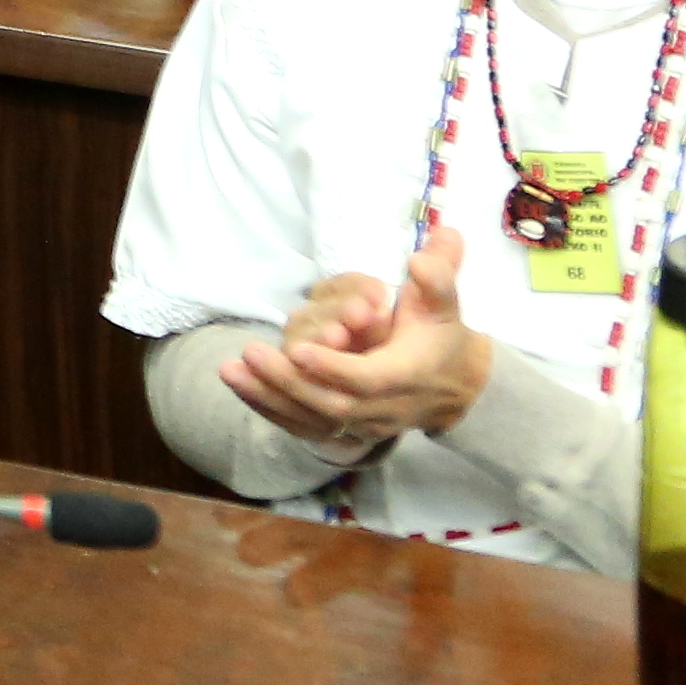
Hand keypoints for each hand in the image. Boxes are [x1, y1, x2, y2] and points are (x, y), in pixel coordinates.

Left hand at [225, 229, 492, 452]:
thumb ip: (437, 280)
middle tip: (249, 353)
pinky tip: (237, 385)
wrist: (456, 387)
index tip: (299, 348)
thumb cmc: (441, 336)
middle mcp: (382, 408)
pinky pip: (303, 425)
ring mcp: (363, 424)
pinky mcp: (346, 429)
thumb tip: (424, 256)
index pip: (365, 379)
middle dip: (289, 382)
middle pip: (330, 404)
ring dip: (268, 396)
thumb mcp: (443, 305)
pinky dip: (269, 408)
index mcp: (404, 376)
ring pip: (312, 418)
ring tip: (229, 370)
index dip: (332, 367)